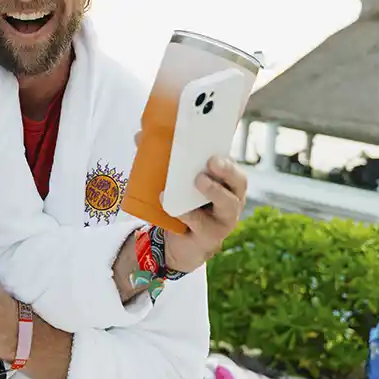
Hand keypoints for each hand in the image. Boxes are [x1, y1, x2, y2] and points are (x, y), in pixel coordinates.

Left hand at [164, 155, 246, 272]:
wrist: (178, 243)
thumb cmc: (182, 205)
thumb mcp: (175, 182)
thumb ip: (160, 159)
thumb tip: (138, 136)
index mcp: (225, 182)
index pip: (233, 165)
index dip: (228, 157)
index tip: (214, 147)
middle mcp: (232, 199)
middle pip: (239, 182)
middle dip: (227, 170)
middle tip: (211, 161)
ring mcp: (224, 219)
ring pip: (228, 204)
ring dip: (214, 191)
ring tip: (199, 180)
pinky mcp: (211, 236)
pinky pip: (203, 224)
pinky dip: (186, 214)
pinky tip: (170, 205)